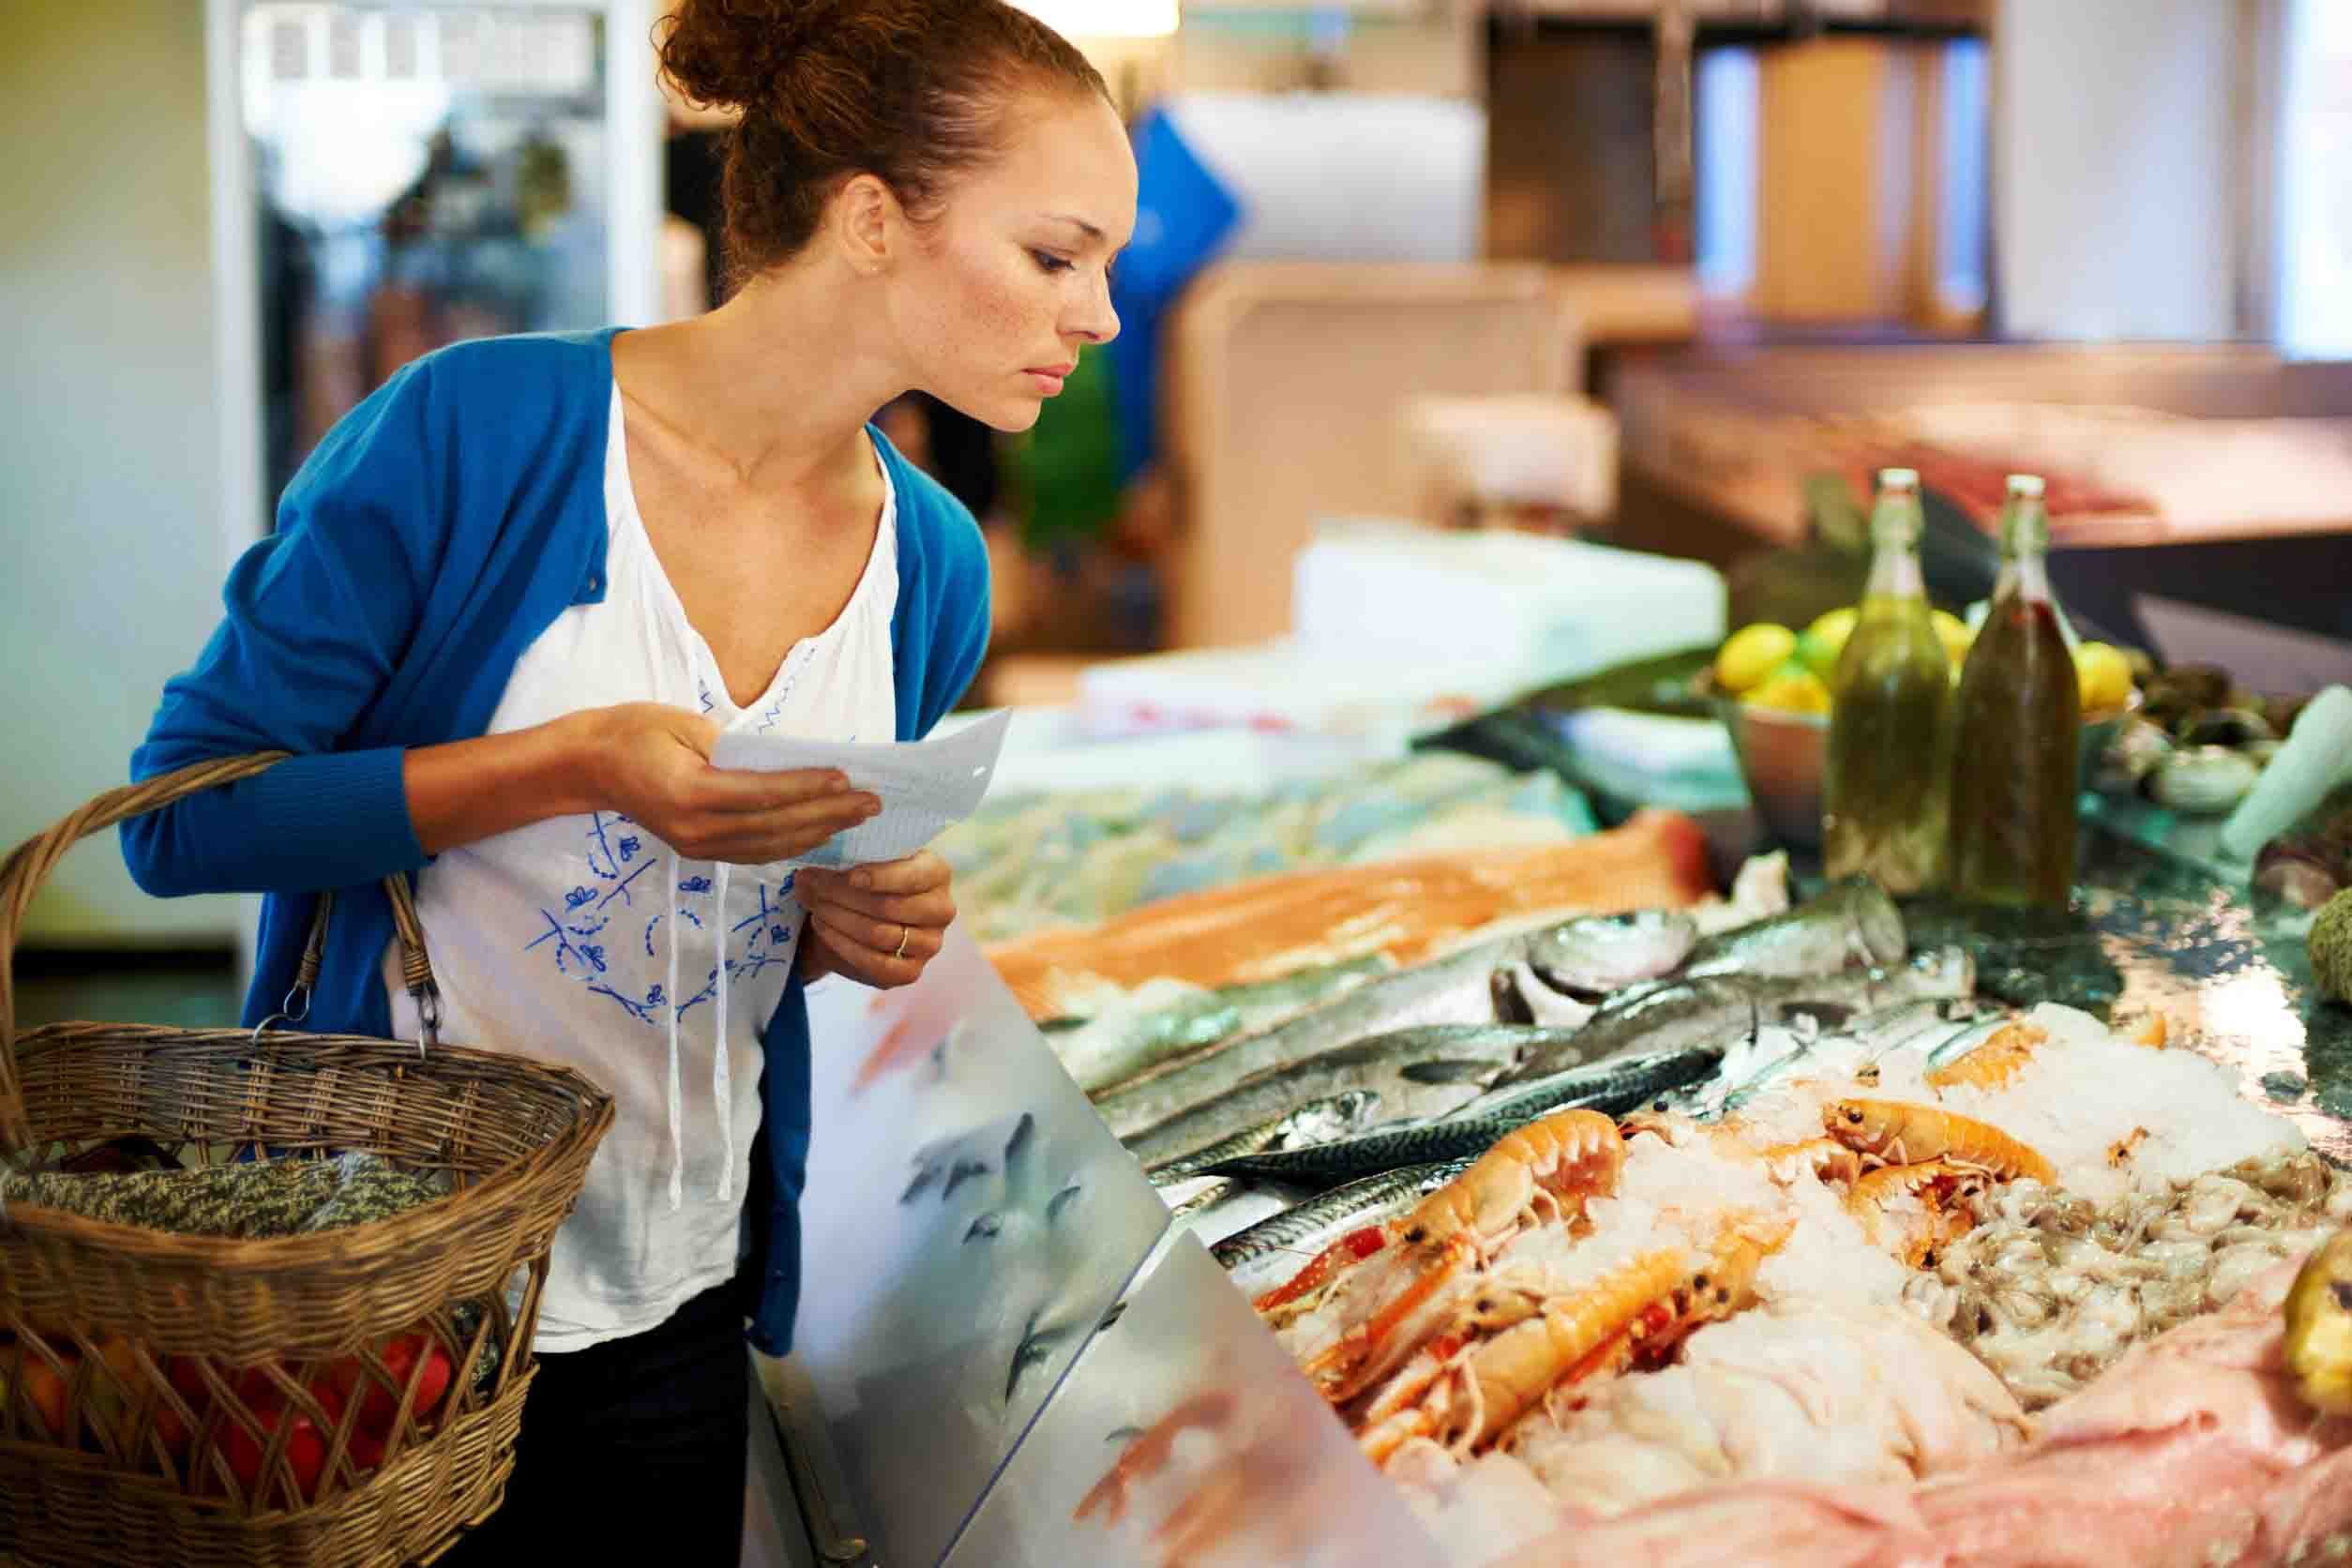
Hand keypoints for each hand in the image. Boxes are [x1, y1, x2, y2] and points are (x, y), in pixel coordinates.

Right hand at [576, 703, 879, 863]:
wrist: (587, 767)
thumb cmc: (634, 732)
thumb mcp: (683, 724)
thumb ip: (733, 746)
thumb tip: (784, 760)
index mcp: (690, 793)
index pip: (763, 795)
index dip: (808, 788)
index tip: (846, 779)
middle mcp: (696, 829)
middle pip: (775, 826)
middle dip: (828, 814)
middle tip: (872, 803)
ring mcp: (697, 846)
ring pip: (771, 845)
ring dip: (819, 832)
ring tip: (859, 817)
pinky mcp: (699, 851)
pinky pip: (756, 852)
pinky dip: (794, 843)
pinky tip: (823, 833)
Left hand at [793, 851, 954, 989]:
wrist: (857, 917)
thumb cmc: (866, 879)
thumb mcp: (866, 860)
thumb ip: (852, 858)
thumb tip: (814, 870)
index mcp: (937, 873)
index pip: (913, 876)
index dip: (881, 877)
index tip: (849, 876)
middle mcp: (941, 909)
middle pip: (889, 906)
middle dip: (843, 894)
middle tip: (810, 883)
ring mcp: (930, 944)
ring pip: (879, 934)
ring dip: (837, 917)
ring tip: (813, 904)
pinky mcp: (911, 971)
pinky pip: (875, 963)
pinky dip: (843, 944)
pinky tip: (823, 927)